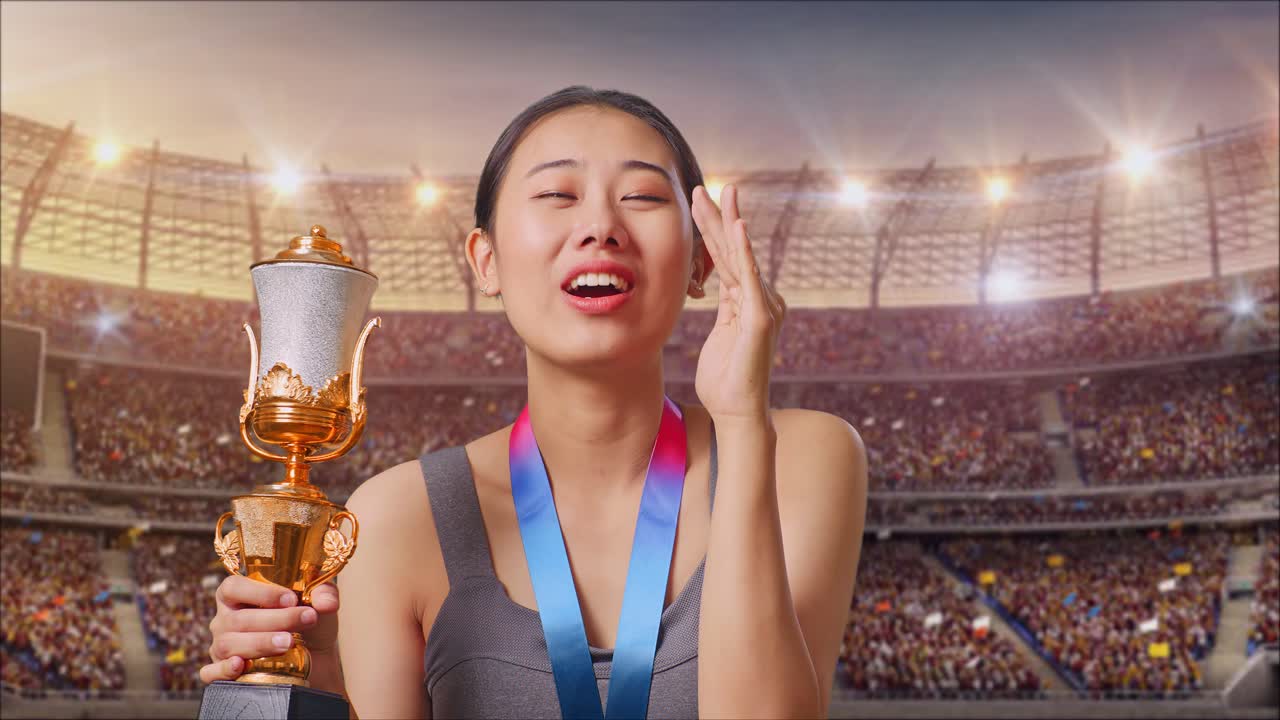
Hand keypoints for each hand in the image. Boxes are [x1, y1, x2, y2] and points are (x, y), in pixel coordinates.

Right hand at [199, 576, 339, 684]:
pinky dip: (223, 670)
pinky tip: (241, 665)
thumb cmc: (308, 621)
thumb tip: (326, 603)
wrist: (314, 657)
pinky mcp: (222, 673)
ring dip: (260, 643)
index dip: (261, 592)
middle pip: (238, 618)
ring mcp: (220, 647)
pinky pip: (211, 673)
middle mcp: (224, 619)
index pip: (234, 587)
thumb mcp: (319, 602)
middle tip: (305, 619)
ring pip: (228, 644)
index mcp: (238, 594)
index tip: (291, 598)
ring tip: (289, 643)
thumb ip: (325, 594)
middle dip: (275, 619)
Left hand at [691, 184, 785, 422]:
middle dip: (719, 218)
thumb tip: (716, 294)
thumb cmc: (725, 382)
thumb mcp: (719, 338)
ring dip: (726, 224)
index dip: (712, 232)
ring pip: (739, 257)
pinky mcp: (760, 318)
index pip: (727, 259)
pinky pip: (749, 279)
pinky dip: (742, 253)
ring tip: (717, 195)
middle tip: (706, 187)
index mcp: (749, 302)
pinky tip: (737, 228)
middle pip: (734, 251)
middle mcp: (761, 299)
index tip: (697, 205)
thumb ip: (723, 313)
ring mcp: (763, 307)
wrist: (738, 413)